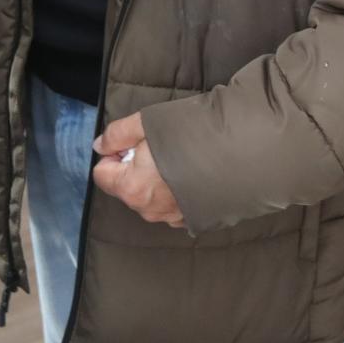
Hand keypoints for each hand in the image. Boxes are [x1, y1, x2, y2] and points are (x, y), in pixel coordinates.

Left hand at [92, 112, 184, 228]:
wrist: (242, 153)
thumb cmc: (191, 136)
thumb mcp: (145, 123)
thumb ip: (116, 135)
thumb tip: (101, 145)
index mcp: (133, 188)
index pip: (102, 174)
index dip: (115, 154)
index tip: (134, 142)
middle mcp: (150, 210)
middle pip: (126, 186)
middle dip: (134, 166)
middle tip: (158, 147)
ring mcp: (172, 218)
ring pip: (149, 195)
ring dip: (156, 178)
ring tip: (179, 158)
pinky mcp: (193, 219)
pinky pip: (171, 203)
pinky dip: (175, 190)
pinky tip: (192, 172)